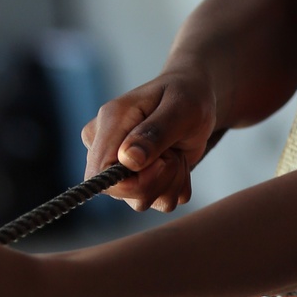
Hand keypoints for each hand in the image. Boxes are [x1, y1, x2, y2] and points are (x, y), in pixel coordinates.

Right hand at [81, 67, 218, 212]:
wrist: (195, 97)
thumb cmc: (188, 95)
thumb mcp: (180, 108)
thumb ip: (155, 133)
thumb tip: (128, 160)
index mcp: (109, 123)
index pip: (100, 175)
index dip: (134, 182)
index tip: (164, 162)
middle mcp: (107, 147)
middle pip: (121, 193)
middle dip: (159, 180)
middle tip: (175, 152)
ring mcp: (119, 166)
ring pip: (141, 201)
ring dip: (171, 182)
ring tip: (178, 153)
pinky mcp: (136, 178)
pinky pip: (157, 201)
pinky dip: (176, 186)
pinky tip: (179, 162)